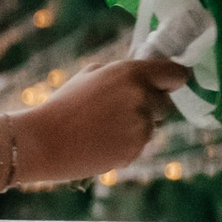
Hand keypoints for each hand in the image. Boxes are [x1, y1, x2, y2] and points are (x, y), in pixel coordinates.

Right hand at [16, 51, 186, 187]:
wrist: (44, 140)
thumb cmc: (64, 105)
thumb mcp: (90, 74)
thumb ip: (123, 73)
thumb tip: (145, 76)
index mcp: (131, 72)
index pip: (176, 73)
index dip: (173, 79)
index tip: (168, 85)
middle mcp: (141, 96)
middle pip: (166, 104)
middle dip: (151, 107)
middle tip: (121, 112)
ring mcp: (140, 125)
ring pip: (153, 127)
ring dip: (137, 128)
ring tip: (104, 129)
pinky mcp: (136, 149)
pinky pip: (140, 145)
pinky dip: (127, 145)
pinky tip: (102, 142)